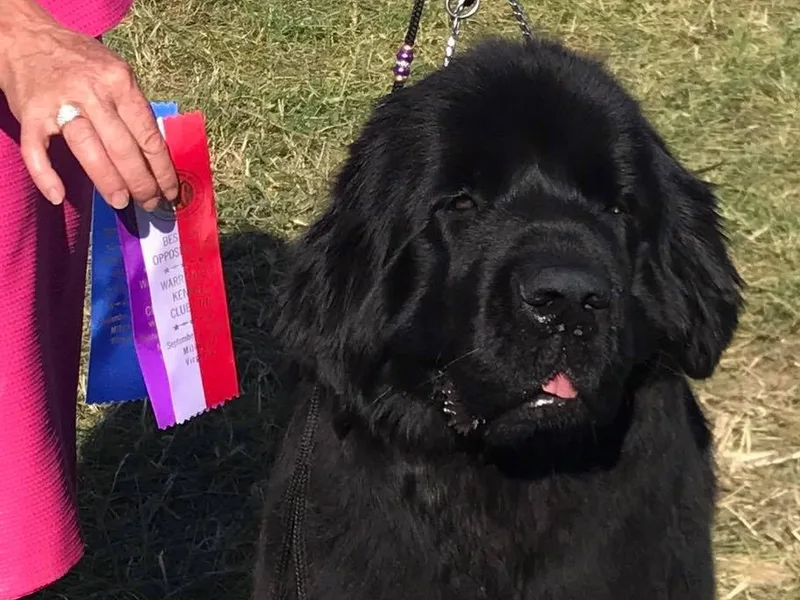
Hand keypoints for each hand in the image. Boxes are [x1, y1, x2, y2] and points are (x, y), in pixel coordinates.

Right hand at [0, 6, 178, 209]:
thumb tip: (156, 152)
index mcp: (119, 82)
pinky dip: (45, 176)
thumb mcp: (116, 72)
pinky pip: (37, 152)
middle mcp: (92, 92)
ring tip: (122, 202)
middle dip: (141, 182)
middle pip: (123, 148)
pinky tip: (57, 195)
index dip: (162, 169)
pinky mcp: (30, 115)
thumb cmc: (81, 61)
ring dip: (109, 182)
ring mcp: (59, 104)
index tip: (170, 190)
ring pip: (89, 151)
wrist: (28, 38)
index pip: (148, 135)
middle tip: (151, 203)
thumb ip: (134, 107)